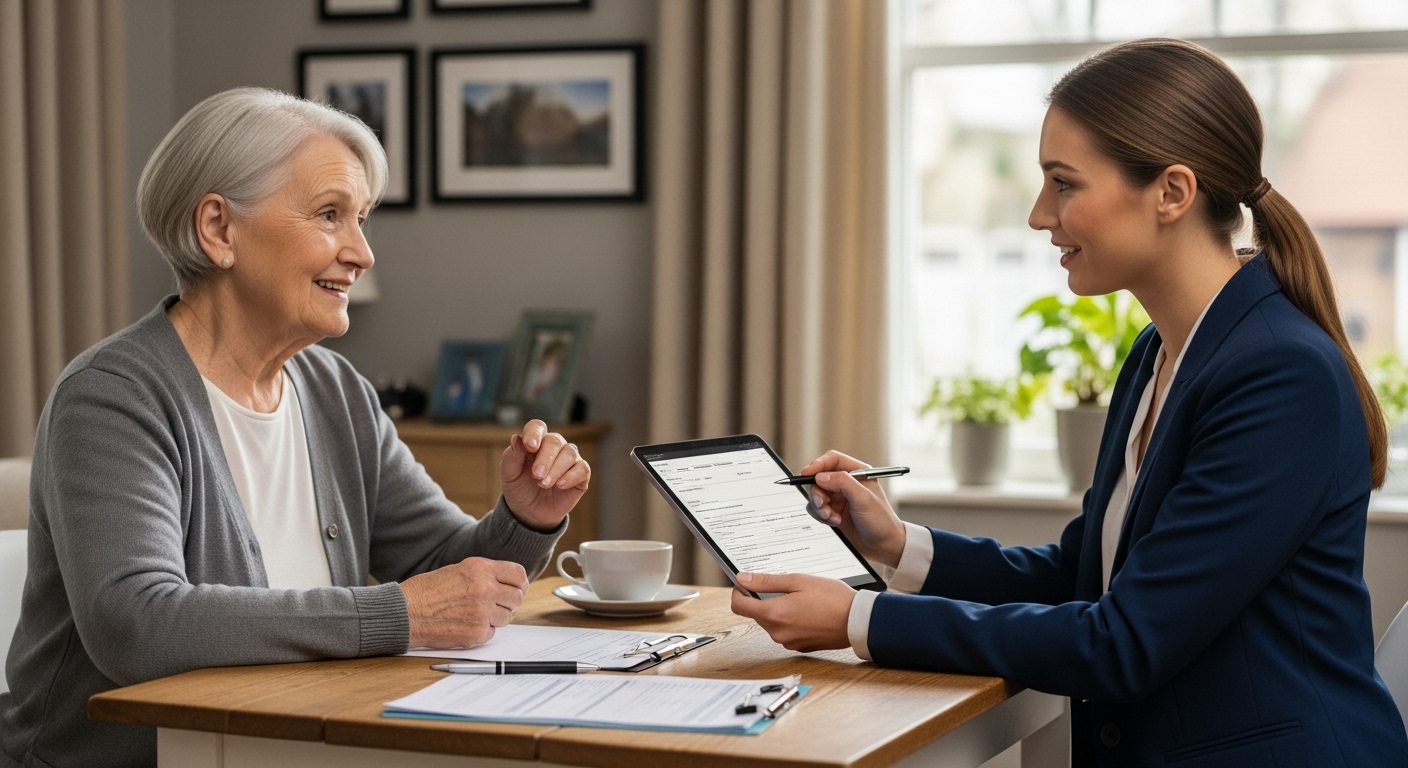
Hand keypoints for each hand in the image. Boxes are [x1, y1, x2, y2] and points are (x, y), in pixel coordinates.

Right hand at [400, 557, 528, 647]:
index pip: (518, 575)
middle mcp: (485, 589)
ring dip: (494, 617)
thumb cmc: (427, 591)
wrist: (406, 612)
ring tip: (473, 613)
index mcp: (481, 569)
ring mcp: (482, 612)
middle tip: (495, 604)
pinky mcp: (477, 633)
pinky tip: (464, 624)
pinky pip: (492, 632)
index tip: (517, 588)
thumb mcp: (458, 570)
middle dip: (508, 602)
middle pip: (517, 598)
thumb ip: (484, 575)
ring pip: (506, 617)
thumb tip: (507, 584)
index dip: (520, 584)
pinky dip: (482, 631)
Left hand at [500, 420, 589, 531]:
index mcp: (535, 441)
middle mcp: (554, 447)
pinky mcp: (581, 475)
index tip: (530, 446)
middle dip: (545, 458)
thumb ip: (512, 456)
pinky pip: (582, 469)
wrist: (529, 513)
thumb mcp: (509, 474)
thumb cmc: (519, 488)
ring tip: (543, 484)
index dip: (534, 433)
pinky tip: (560, 485)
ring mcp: (569, 460)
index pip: (537, 427)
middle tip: (537, 475)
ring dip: (556, 470)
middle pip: (555, 441)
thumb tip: (516, 438)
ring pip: (569, 453)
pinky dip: (571, 476)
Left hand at [730, 572, 855, 651]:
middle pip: (756, 614)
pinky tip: (806, 611)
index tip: (745, 584)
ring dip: (777, 610)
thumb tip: (743, 579)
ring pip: (770, 623)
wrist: (857, 621)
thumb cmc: (832, 598)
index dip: (739, 593)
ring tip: (800, 598)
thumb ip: (767, 581)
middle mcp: (778, 633)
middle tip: (784, 587)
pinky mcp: (799, 647)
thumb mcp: (798, 581)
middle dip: (763, 600)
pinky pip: (785, 631)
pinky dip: (789, 620)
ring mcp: (788, 642)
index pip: (739, 607)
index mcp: (774, 615)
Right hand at [801, 451, 905, 567]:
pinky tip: (835, 522)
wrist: (883, 546)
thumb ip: (843, 483)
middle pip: (819, 478)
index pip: (832, 460)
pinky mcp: (833, 512)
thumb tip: (820, 476)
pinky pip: (817, 509)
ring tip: (832, 517)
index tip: (807, 474)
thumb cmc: (881, 521)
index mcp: (857, 473)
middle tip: (822, 504)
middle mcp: (846, 483)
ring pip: (816, 494)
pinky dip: (822, 516)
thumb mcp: (864, 499)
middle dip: (817, 492)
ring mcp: (839, 498)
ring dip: (820, 506)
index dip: (818, 464)